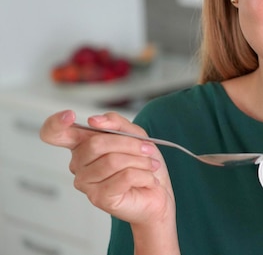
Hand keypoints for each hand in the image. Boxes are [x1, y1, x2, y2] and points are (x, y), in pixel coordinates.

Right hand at [39, 110, 174, 227]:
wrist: (157, 194)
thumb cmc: (142, 164)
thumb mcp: (135, 134)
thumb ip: (115, 122)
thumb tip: (94, 120)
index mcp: (82, 145)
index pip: (53, 133)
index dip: (55, 123)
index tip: (69, 115)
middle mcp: (78, 164)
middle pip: (96, 144)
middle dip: (130, 144)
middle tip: (147, 149)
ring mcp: (86, 183)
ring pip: (113, 161)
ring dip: (140, 161)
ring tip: (150, 165)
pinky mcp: (99, 198)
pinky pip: (124, 177)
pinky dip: (144, 175)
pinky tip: (148, 179)